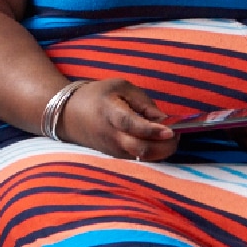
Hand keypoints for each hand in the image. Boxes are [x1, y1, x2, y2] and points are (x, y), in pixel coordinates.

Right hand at [57, 78, 177, 160]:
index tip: (171, 130)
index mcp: (111, 114)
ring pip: (143, 158)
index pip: (132, 125)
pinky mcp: (117, 157)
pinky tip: (160, 141)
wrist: (68, 115)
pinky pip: (140, 158)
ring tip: (170, 136)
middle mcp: (112, 137)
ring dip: (162, 150)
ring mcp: (114, 150)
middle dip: (165, 145)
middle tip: (178, 133)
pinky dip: (154, 152)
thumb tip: (165, 119)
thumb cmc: (98, 96)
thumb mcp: (121, 87)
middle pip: (141, 149)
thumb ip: (144, 102)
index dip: (152, 130)